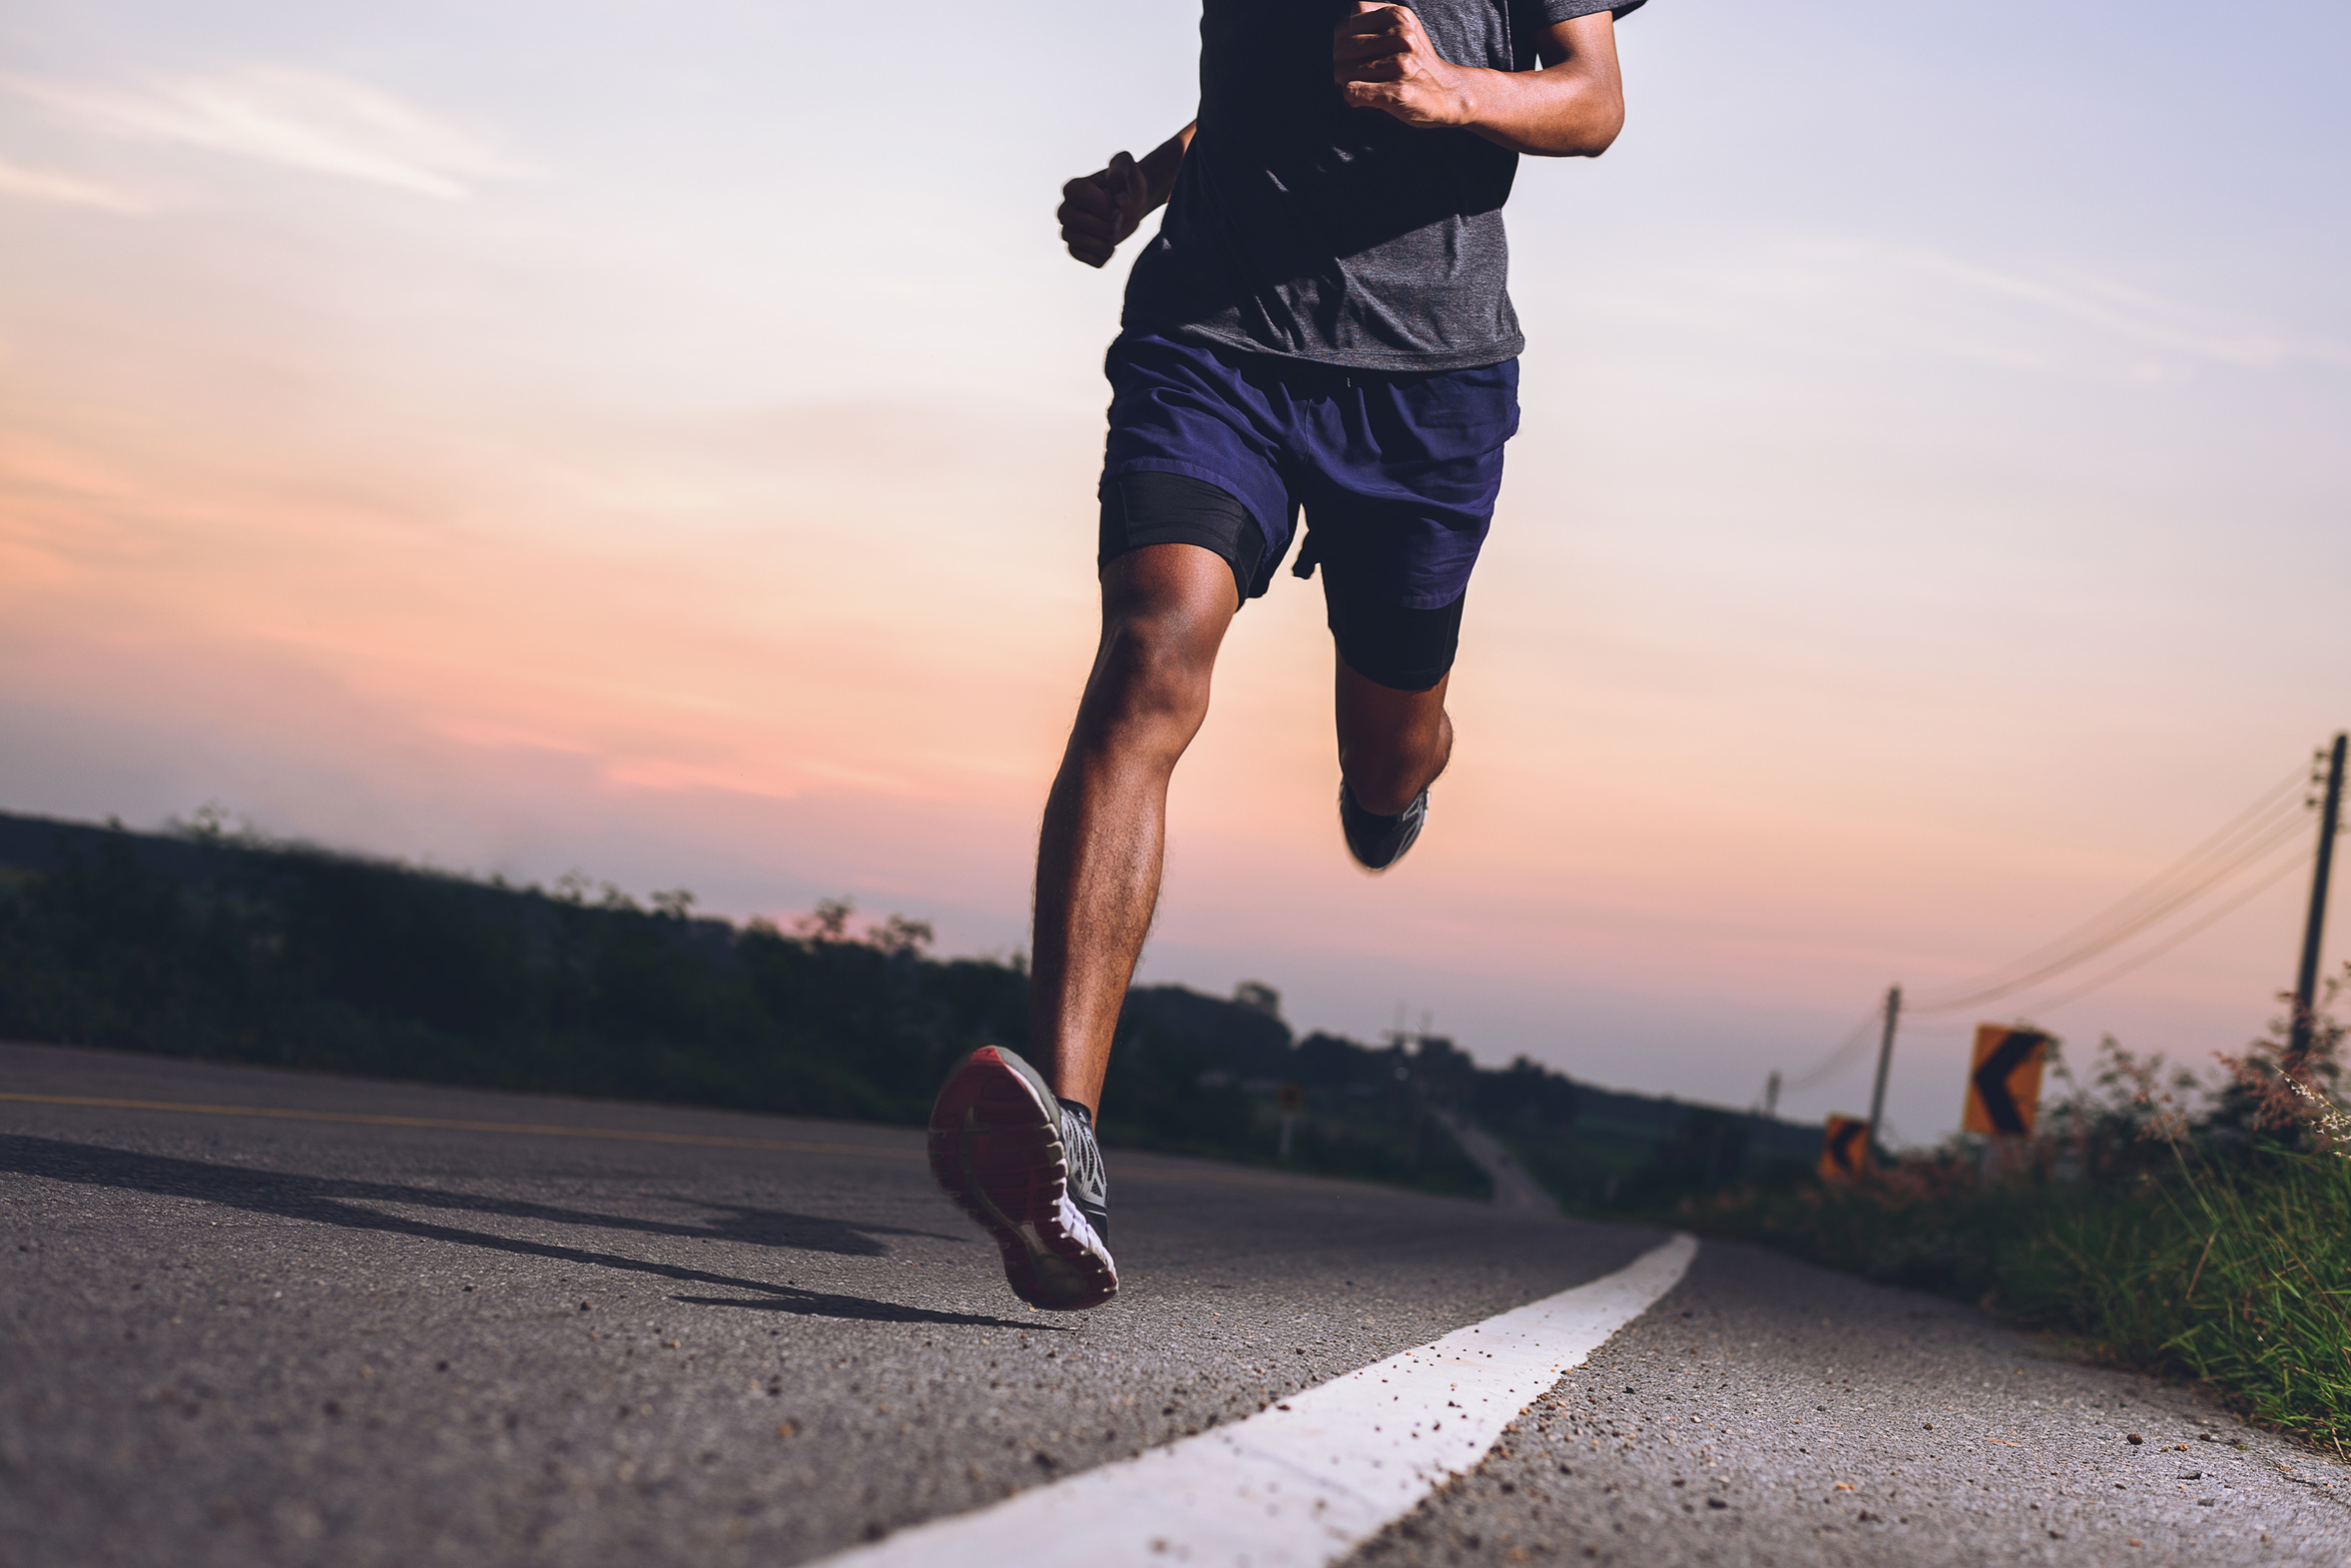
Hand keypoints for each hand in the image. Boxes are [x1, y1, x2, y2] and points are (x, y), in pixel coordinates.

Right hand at [1058, 151, 1148, 268]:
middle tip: (1115, 213)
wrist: (1131, 203)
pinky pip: (1098, 262)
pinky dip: (1110, 253)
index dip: (1109, 205)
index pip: (1092, 202)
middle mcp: (1064, 211)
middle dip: (1114, 222)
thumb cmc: (1127, 182)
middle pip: (1097, 228)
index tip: (1115, 199)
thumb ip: (1120, 174)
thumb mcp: (1126, 164)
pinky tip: (1107, 241)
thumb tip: (1121, 202)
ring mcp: (1068, 233)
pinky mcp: (1075, 251)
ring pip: (1099, 248)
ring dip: (1113, 239)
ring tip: (1111, 226)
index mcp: (1072, 188)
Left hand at [1333, 3, 1475, 129]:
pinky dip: (1351, 99)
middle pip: (1341, 48)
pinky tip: (1364, 100)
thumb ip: (1373, 19)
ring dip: (1345, 84)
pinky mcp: (1397, 92)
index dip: (1341, 42)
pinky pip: (1352, 92)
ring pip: (1343, 72)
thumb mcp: (1403, 28)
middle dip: (1339, 65)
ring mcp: (1400, 65)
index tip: (1351, 56)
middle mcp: (1401, 37)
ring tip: (1360, 88)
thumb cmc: (1417, 62)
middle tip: (1349, 77)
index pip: (1346, 24)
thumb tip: (1341, 28)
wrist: (1450, 93)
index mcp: (1399, 16)